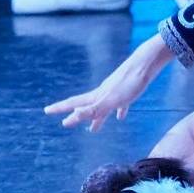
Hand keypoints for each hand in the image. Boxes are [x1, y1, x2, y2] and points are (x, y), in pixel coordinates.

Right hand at [44, 35, 174, 131]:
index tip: (47, 110)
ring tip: (93, 129)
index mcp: (97, 96)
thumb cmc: (130, 83)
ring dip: (96, 118)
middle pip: (86, 106)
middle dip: (75, 115)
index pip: (75, 103)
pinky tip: (121, 116)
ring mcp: (115, 91)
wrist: (146, 63)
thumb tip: (75, 115)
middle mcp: (103, 93)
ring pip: (102, 107)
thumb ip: (94, 109)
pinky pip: (120, 104)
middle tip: (65, 122)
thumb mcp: (112, 100)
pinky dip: (118, 111)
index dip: (61, 108)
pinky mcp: (128, 91)